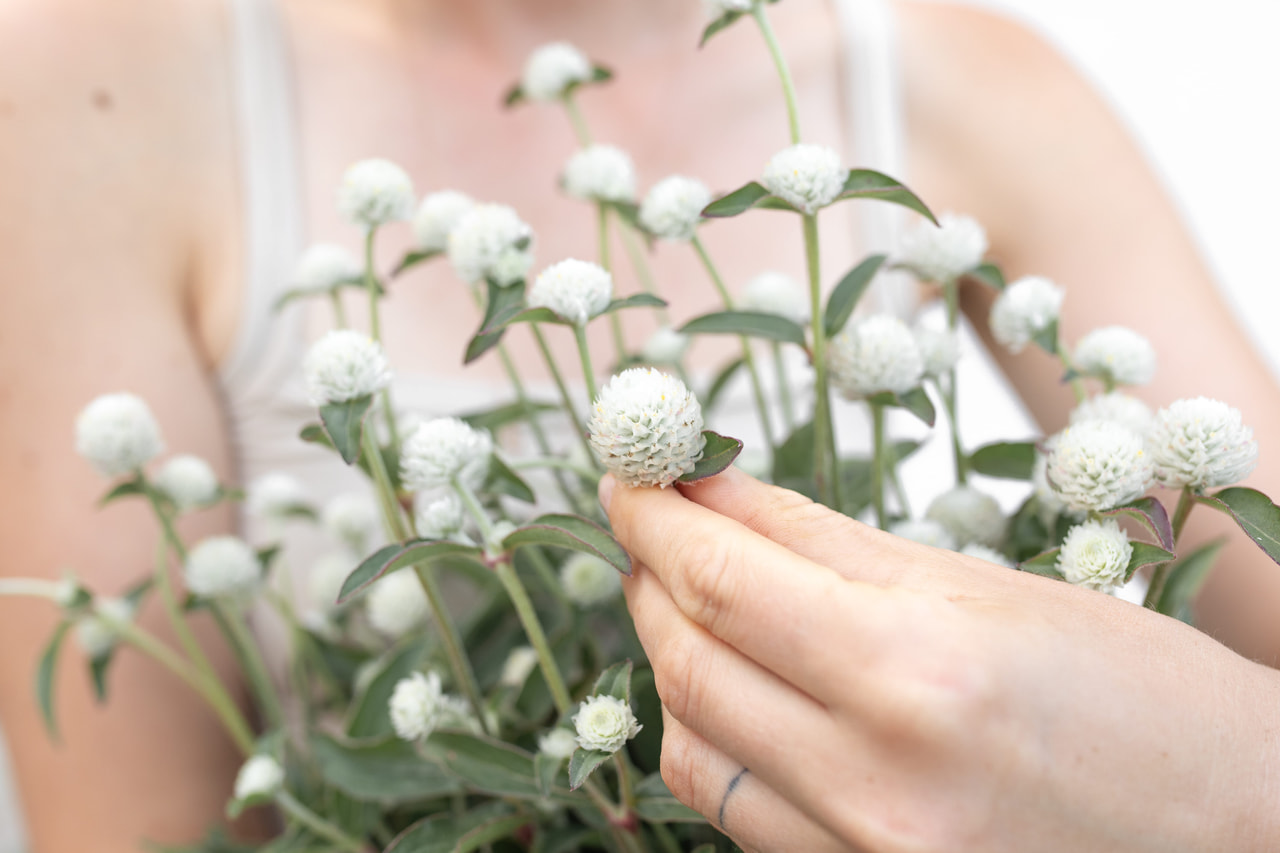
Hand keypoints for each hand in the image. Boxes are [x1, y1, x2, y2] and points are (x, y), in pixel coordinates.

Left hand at [601, 467, 1279, 852]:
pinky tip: (734, 687)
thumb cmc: (1138, 696)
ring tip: (688, 598)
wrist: (1234, 835)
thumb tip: (707, 487)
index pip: (722, 577)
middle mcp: (877, 781)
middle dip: (651, 575)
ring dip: (670, 656)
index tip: (628, 471)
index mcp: (917, 672)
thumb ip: (823, 540)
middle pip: (690, 659)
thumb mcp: (980, 588)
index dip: (653, 513)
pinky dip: (712, 735)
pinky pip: (735, 810)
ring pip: (693, 742)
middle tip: (651, 520)